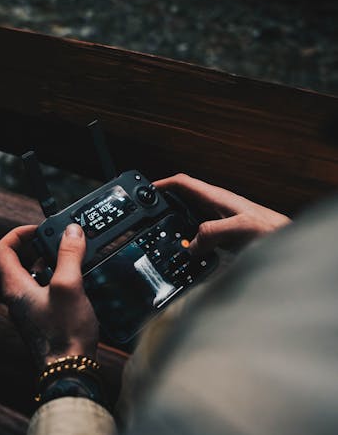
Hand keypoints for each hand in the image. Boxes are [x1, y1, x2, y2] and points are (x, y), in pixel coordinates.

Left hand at [0, 223, 98, 369]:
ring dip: (51, 265)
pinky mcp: (42, 319)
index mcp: (14, 287)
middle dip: (40, 248)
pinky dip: (58, 282)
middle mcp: (16, 298)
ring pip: (34, 277)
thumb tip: (71, 231)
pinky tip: (77, 285)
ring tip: (72, 262)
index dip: (18, 234)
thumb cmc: (64, 333)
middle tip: (61, 244)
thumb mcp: (68, 286)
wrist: (69, 372)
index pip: (1, 250)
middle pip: (19, 262)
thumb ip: (69, 255)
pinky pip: (44, 292)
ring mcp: (28, 310)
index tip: (39, 230)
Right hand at [154, 173, 290, 255]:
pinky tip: (187, 252)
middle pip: (183, 199)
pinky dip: (189, 240)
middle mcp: (216, 206)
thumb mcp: (239, 228)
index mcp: (217, 197)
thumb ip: (212, 232)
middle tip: (147, 215)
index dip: (162, 184)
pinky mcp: (225, 234)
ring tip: (161, 234)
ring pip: (190, 217)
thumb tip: (192, 244)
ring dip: (176, 223)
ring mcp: (220, 219)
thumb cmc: (272, 231)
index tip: (146, 190)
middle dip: (164, 203)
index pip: (183, 183)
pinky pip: (200, 234)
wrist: (288, 241)